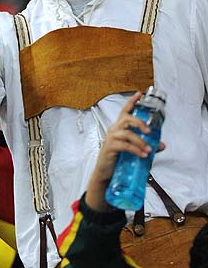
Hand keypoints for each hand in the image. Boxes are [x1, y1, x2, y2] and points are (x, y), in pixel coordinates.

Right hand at [86, 92, 164, 210]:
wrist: (106, 173)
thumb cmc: (118, 159)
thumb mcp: (134, 151)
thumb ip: (147, 145)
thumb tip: (161, 145)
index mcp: (119, 128)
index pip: (125, 111)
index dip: (132, 102)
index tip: (139, 94)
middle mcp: (114, 130)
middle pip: (126, 118)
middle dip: (139, 122)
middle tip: (149, 131)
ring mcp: (111, 138)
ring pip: (127, 133)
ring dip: (140, 141)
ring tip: (148, 150)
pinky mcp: (110, 147)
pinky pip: (124, 145)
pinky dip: (135, 150)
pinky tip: (143, 155)